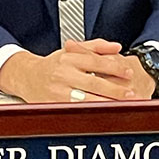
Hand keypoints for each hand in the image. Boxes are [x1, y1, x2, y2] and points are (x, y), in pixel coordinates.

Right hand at [0, 39, 137, 102]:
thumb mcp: (72, 50)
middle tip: (131, 93)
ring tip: (122, 105)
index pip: (96, 62)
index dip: (115, 67)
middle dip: (115, 89)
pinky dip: (93, 111)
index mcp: (69, 58)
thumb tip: (117, 46)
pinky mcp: (56, 105)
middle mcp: (63, 74)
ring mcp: (59, 91)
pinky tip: (104, 112)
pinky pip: (78, 109)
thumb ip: (96, 46)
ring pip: (87, 99)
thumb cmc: (53, 64)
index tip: (129, 72)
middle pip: (95, 82)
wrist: (27, 76)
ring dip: (107, 103)